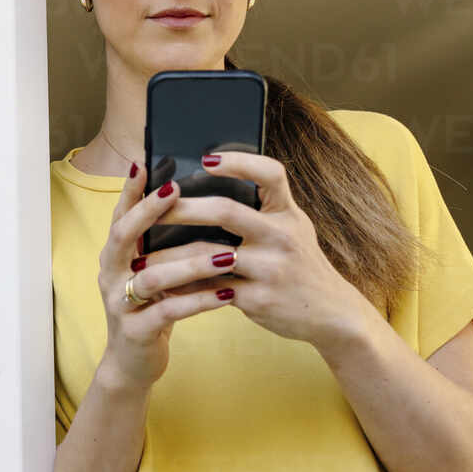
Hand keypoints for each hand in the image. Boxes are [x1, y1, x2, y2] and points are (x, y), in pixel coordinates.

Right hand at [95, 164, 241, 389]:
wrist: (133, 363)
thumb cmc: (151, 308)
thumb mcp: (152, 272)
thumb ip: (161, 244)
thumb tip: (192, 201)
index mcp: (115, 256)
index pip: (120, 214)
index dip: (130, 190)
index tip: (144, 162)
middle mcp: (110, 274)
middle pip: (122, 236)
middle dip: (148, 212)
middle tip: (176, 191)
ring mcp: (120, 303)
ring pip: (151, 277)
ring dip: (190, 263)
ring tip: (226, 255)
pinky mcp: (136, 331)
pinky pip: (168, 312)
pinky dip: (199, 301)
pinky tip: (227, 294)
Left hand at [154, 152, 367, 345]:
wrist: (331, 313)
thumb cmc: (299, 264)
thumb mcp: (292, 228)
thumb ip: (262, 209)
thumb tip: (210, 183)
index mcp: (288, 213)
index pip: (270, 173)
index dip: (239, 161)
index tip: (205, 158)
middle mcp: (282, 236)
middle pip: (225, 210)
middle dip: (182, 208)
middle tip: (151, 205)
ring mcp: (271, 268)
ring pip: (208, 255)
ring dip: (169, 256)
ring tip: (141, 256)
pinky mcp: (259, 298)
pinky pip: (210, 289)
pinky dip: (184, 288)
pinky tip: (163, 286)